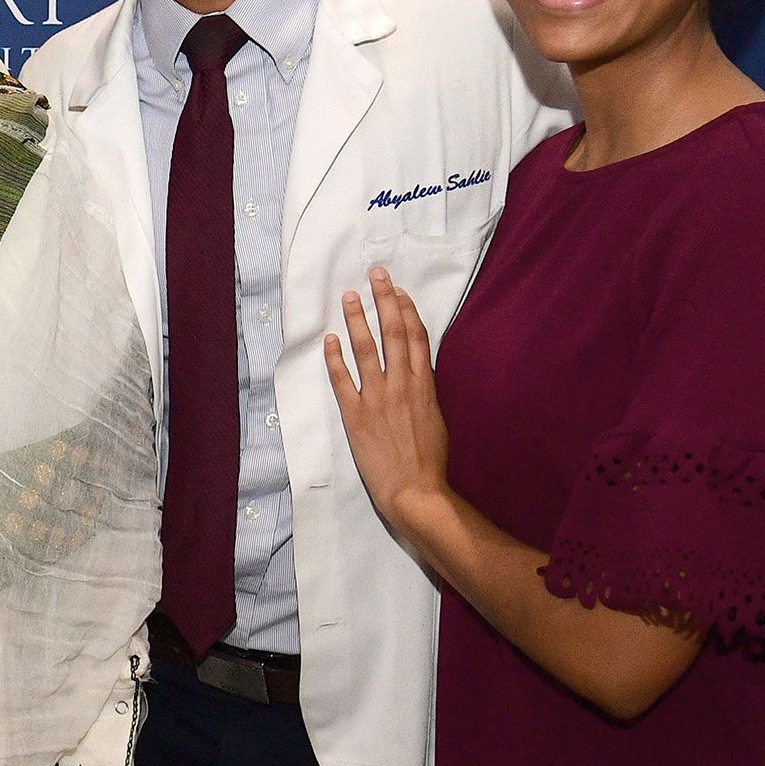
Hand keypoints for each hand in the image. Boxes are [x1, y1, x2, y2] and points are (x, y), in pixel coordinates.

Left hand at [323, 268, 451, 526]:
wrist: (416, 491)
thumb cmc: (430, 462)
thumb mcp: (436, 419)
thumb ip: (425, 393)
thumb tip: (417, 374)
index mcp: (425, 386)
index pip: (415, 338)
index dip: (406, 311)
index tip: (398, 291)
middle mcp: (402, 384)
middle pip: (393, 333)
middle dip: (384, 300)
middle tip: (375, 274)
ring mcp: (377, 398)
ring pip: (366, 348)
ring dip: (357, 320)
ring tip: (348, 296)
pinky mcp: (356, 414)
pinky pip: (342, 379)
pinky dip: (334, 357)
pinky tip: (328, 339)